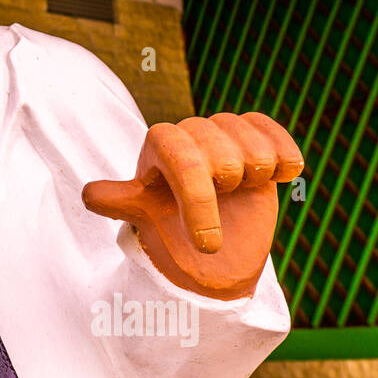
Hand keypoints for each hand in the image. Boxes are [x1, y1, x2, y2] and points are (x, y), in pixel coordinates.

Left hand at [82, 112, 303, 299]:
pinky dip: (285, 155)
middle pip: (222, 153)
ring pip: (253, 143)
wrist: (209, 246)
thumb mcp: (143, 220)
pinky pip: (272, 131)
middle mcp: (189, 133)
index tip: (208, 245)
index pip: (181, 159)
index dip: (198, 200)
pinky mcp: (255, 139)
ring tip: (241, 192)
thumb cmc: (171, 233)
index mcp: (159, 147)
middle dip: (226, 192)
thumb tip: (90, 194)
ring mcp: (223, 134)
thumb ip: (119, 202)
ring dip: (255, 176)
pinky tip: (286, 174)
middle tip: (220, 214)